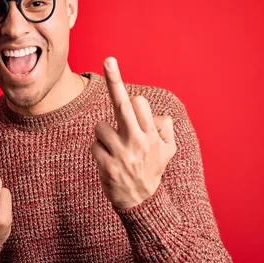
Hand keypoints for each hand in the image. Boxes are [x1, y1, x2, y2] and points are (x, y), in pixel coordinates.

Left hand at [91, 57, 176, 208]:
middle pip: (123, 105)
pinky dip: (98, 150)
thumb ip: (165, 129)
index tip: (114, 67)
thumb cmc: (152, 169)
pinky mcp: (107, 167)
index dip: (131, 99)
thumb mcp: (168, 151)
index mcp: (153, 136)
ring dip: (104, 134)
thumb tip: (157, 113)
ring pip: (101, 127)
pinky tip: (108, 160)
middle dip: (116, 81)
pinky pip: (94, 145)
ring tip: (115, 149)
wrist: (142, 203)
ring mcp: (122, 155)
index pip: (140, 104)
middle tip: (109, 59)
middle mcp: (138, 143)